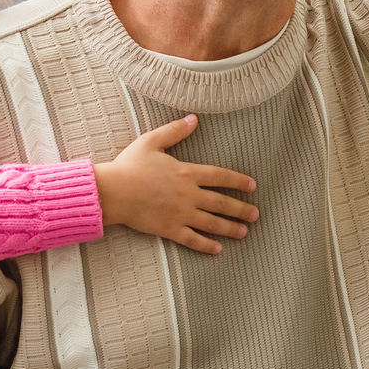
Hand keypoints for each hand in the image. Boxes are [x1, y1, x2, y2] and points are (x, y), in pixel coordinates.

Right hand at [94, 114, 259, 255]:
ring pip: (212, 223)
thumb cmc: (129, 165)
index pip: (220, 176)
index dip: (238, 181)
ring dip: (230, 228)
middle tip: (255, 215)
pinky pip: (193, 240)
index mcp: (187, 172)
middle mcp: (189, 194)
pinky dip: (207, 245)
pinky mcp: (170, 229)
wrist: (113, 191)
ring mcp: (181, 214)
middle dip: (241, 209)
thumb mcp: (151, 141)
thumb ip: (174, 131)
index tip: (252, 186)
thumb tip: (194, 119)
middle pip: (222, 203)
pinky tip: (218, 249)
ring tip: (244, 232)